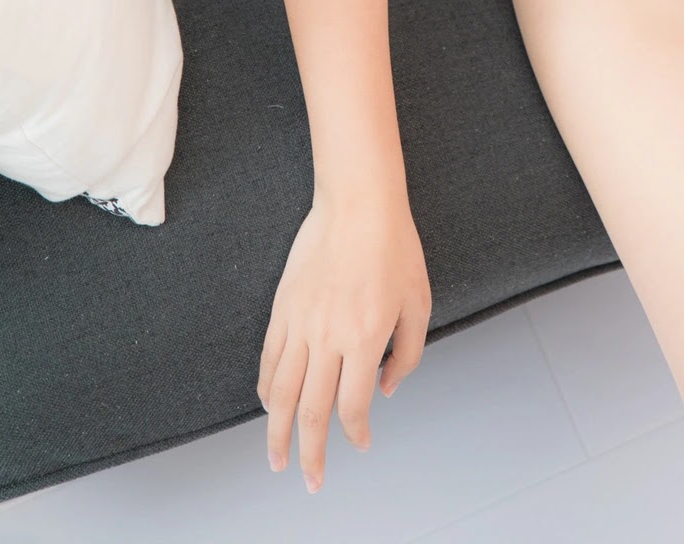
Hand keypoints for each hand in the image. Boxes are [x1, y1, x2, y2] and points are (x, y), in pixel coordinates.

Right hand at [257, 191, 431, 494]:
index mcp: (365, 338)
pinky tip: (267, 404)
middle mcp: (328, 338)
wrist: (358, 202)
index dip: (356, 433)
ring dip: (276, 431)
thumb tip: (388, 389)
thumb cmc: (395, 248)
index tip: (361, 442)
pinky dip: (265, 388)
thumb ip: (408, 354)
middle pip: (311, 411)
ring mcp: (300, 323)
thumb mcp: (419, 302)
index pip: (354, 406)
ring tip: (275, 458)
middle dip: (310, 453)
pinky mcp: (282, 308)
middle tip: (310, 480)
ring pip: (279, 392)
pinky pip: (269, 358)